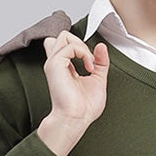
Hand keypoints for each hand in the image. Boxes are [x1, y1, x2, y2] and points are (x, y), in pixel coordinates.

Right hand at [37, 31, 109, 155]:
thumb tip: (101, 47)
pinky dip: (84, 53)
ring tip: (90, 64)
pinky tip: (89, 68)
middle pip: (64, 36)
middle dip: (81, 43)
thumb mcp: (98, 80)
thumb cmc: (84, 109)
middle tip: (91, 62)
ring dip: (82, 47)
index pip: (65, 45)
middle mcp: (57, 63)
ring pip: (64, 36)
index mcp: (64, 67)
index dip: (80, 46)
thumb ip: (100, 62)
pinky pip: (70, 46)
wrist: (76, 119)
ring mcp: (54, 63)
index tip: (93, 61)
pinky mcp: (55, 64)